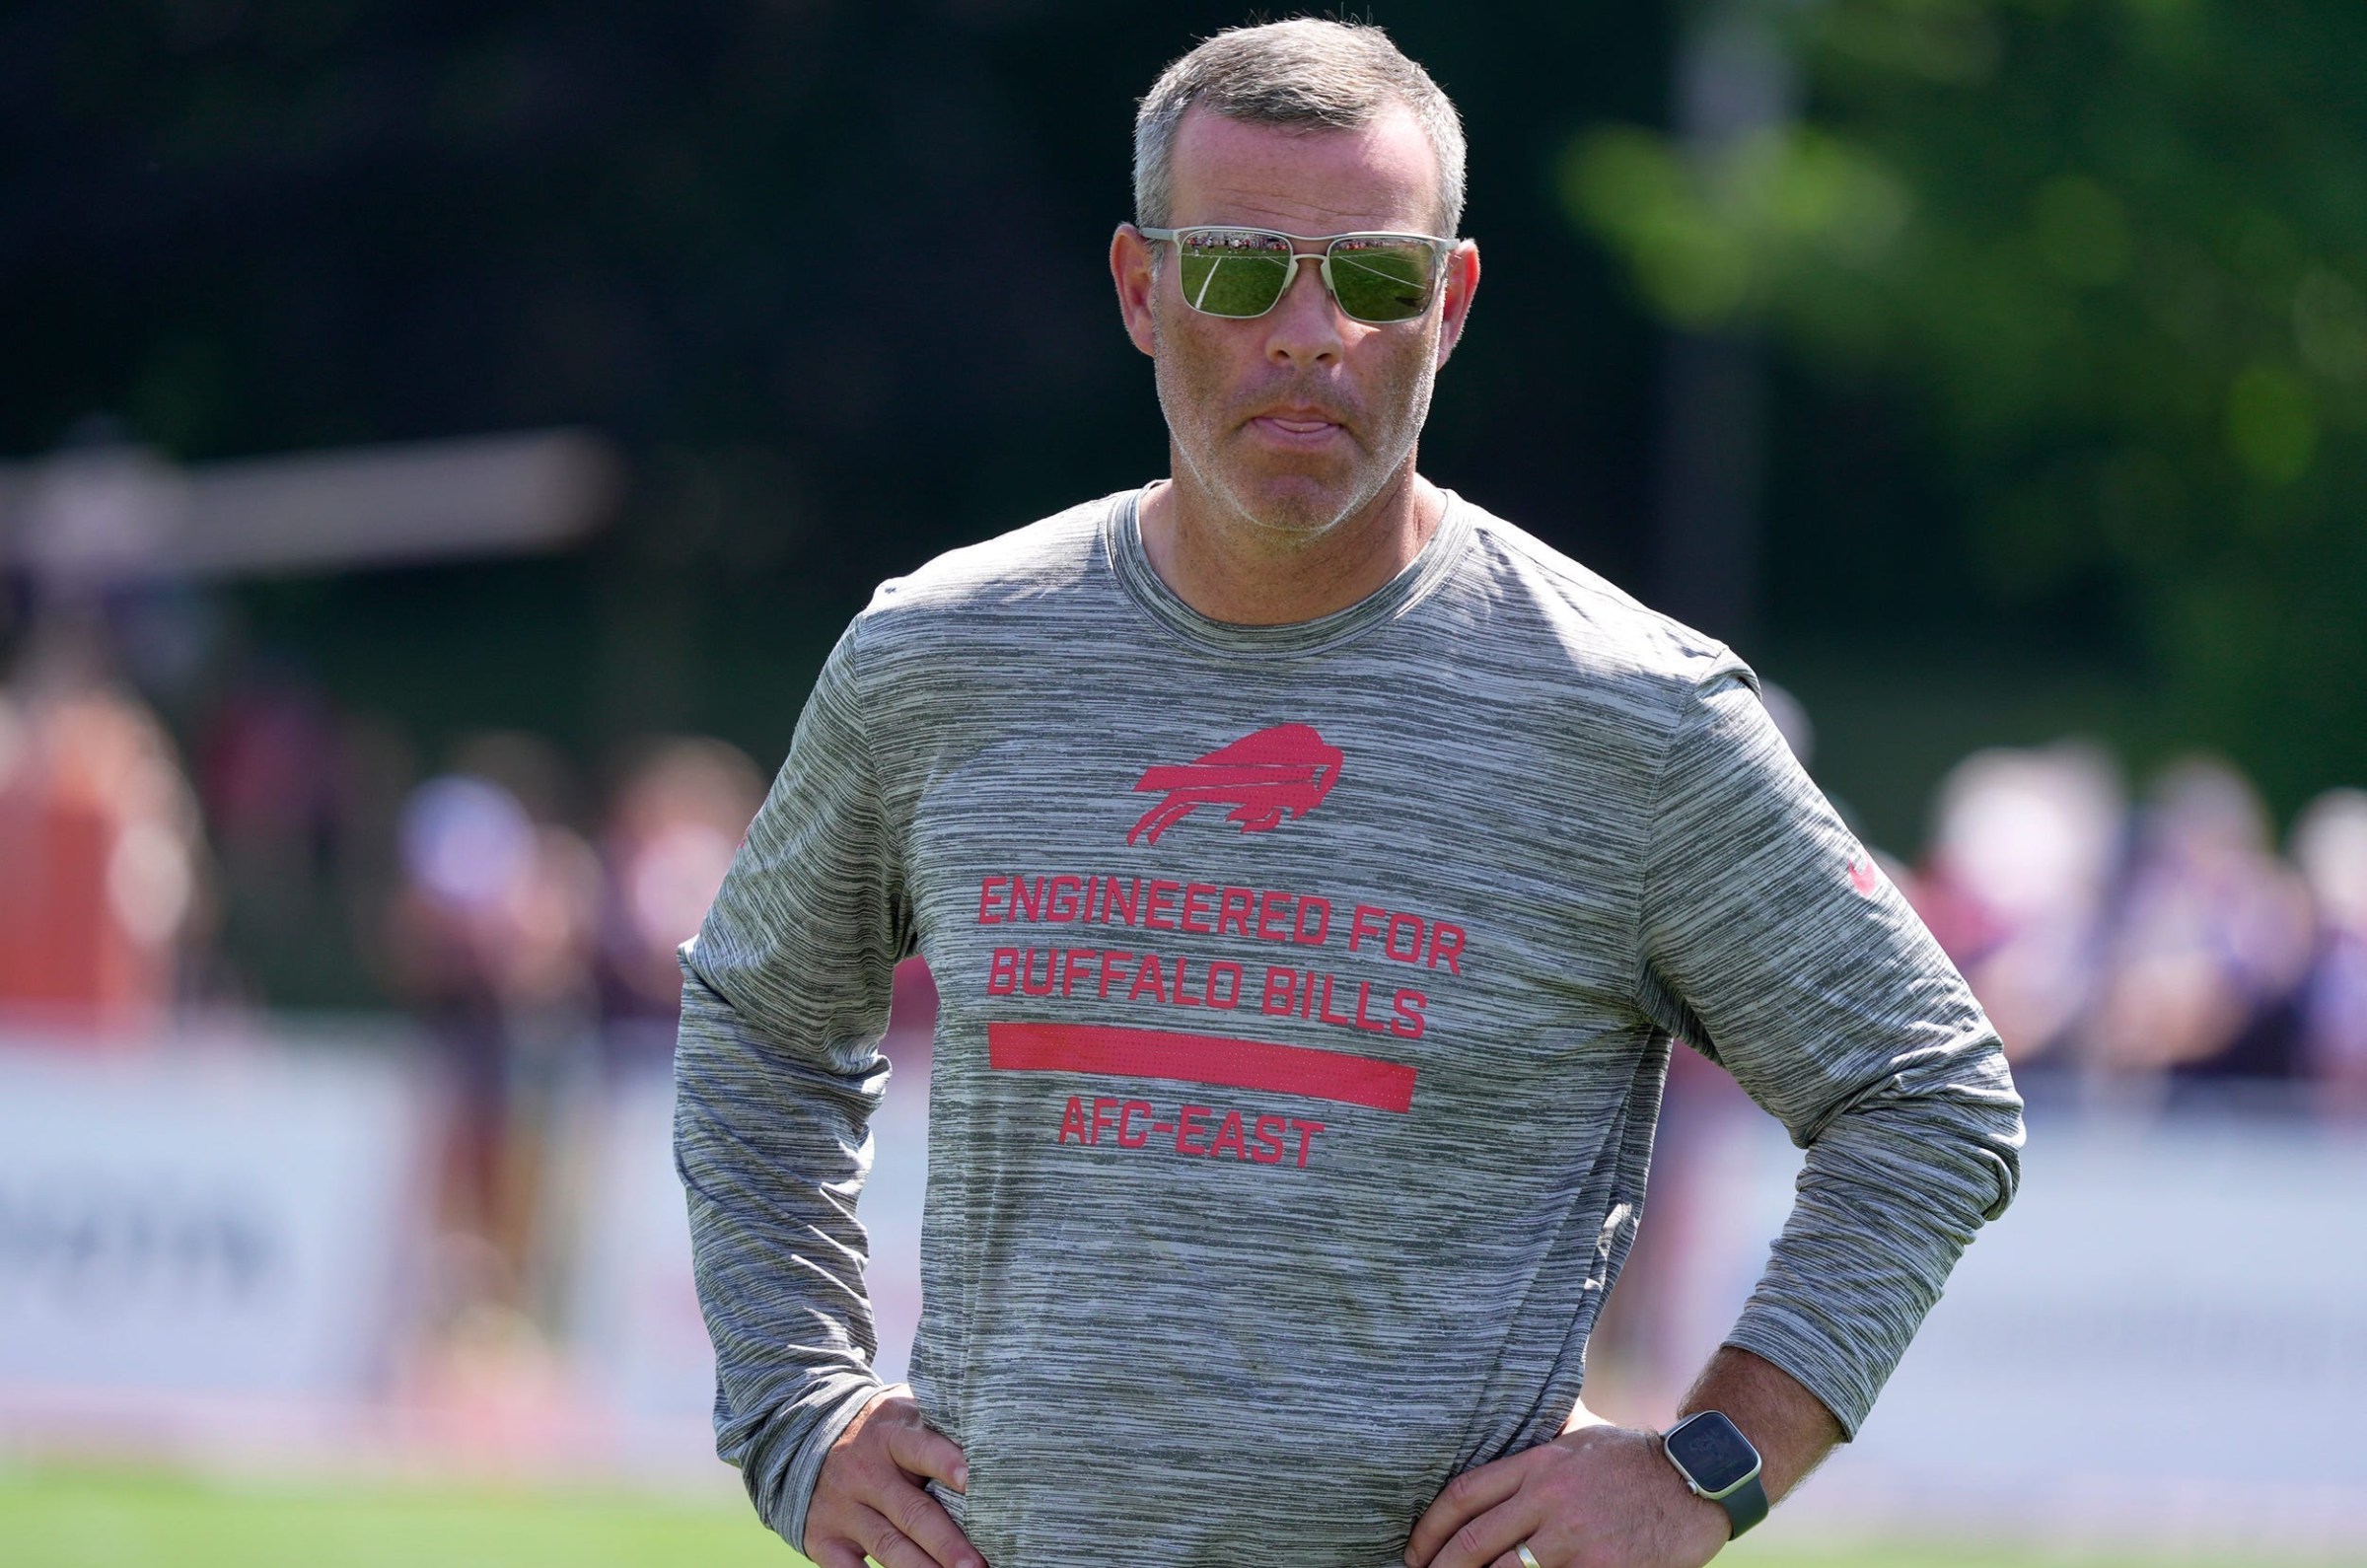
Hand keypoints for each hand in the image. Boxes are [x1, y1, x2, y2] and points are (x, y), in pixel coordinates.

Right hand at [803, 1384, 985, 1567]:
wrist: (809, 1438)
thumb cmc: (883, 1434)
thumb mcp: (905, 1417)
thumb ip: (940, 1429)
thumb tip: (996, 1443)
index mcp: (891, 1435)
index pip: (921, 1448)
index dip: (946, 1463)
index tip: (970, 1481)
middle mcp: (865, 1472)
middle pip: (912, 1511)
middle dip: (946, 1542)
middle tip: (977, 1564)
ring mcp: (843, 1508)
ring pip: (888, 1544)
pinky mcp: (825, 1539)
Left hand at [1404, 1421, 1728, 1567]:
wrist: (1696, 1479)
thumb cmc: (1633, 1459)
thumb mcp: (1577, 1438)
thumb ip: (1534, 1455)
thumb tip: (1489, 1463)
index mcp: (1537, 1464)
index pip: (1463, 1497)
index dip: (1428, 1529)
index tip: (1413, 1552)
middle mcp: (1548, 1498)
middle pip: (1473, 1543)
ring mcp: (1575, 1538)